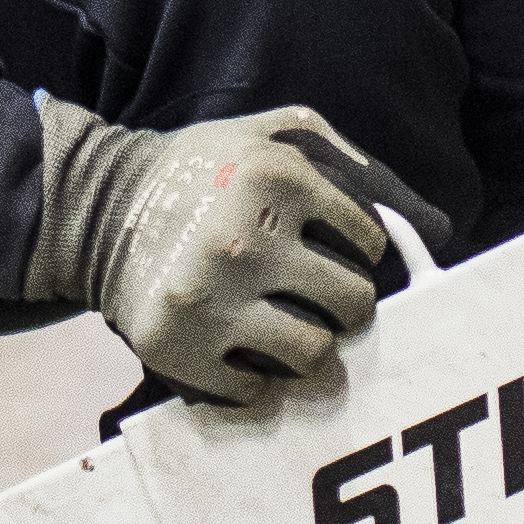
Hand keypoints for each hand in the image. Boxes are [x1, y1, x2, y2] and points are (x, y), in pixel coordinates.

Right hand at [25, 100, 442, 402]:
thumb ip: (348, 161)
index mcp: (279, 179)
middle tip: (320, 299)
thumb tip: (427, 224)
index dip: (360, 251)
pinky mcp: (179, 349)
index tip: (333, 251)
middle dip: (344, 305)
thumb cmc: (201, 169)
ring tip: (287, 328)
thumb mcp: (272, 134)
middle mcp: (248, 241)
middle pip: (355, 304)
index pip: (373, 243)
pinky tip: (239, 347)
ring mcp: (213, 301)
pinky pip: (255, 390)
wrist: (95, 209)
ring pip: (315, 356)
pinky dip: (255, 378)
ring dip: (309, 348)